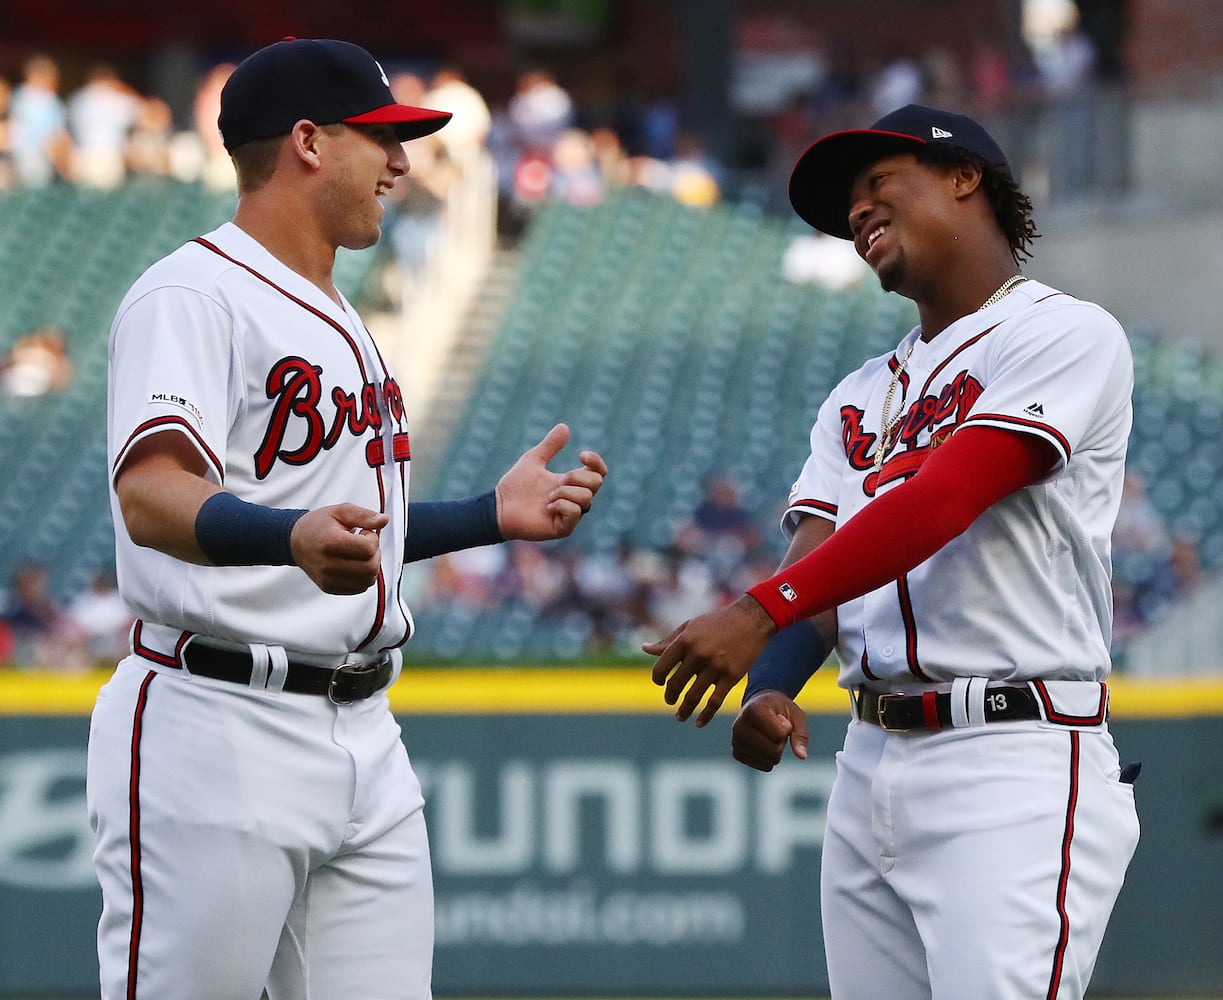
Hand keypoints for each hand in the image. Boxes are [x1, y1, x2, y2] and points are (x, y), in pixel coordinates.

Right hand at [290, 504, 387, 594]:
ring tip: (358, 554)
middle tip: (363, 544)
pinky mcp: (330, 588)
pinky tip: (353, 564)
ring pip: (368, 580)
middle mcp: (328, 565)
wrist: (296, 542)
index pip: (368, 548)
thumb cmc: (318, 525)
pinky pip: (360, 588)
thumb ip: (364, 515)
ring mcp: (328, 579)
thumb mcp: (341, 511)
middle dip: (374, 554)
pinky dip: (363, 576)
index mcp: (331, 542)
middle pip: (371, 567)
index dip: (372, 538)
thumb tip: (384, 520)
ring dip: (370, 566)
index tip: (363, 532)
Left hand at [495, 423, 607, 540]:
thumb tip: (564, 426)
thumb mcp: (534, 459)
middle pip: (596, 483)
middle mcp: (574, 499)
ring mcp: (571, 515)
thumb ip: (550, 445)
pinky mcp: (564, 528)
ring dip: (565, 492)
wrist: (500, 507)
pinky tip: (548, 507)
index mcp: (571, 483)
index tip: (581, 455)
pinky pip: (575, 512)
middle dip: (577, 477)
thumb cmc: (515, 485)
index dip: (596, 462)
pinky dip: (562, 505)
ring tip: (548, 497)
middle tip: (557, 481)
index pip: (598, 473)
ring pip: (586, 497)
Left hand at [644, 594, 776, 726]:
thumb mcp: (690, 626)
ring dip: (684, 710)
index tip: (660, 683)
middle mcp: (698, 654)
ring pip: (693, 697)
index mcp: (685, 640)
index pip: (662, 667)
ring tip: (679, 716)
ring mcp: (715, 667)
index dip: (658, 678)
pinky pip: (715, 702)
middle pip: (676, 684)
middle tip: (670, 700)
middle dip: (670, 696)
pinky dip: (705, 715)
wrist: (751, 619)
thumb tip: (644, 649)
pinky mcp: (732, 676)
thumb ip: (667, 641)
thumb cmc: (717, 622)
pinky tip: (699, 723)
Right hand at [732, 691, 808, 770]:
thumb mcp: (795, 715)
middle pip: (774, 751)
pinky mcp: (736, 753)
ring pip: (769, 761)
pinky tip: (763, 743)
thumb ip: (800, 734)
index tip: (780, 718)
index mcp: (753, 710)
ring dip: (776, 750)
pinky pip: (764, 766)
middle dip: (782, 742)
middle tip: (775, 728)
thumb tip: (802, 756)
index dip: (787, 728)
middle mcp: (739, 725)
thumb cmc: (780, 709)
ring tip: (768, 734)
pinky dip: (770, 758)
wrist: (759, 704)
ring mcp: (735, 740)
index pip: (780, 735)